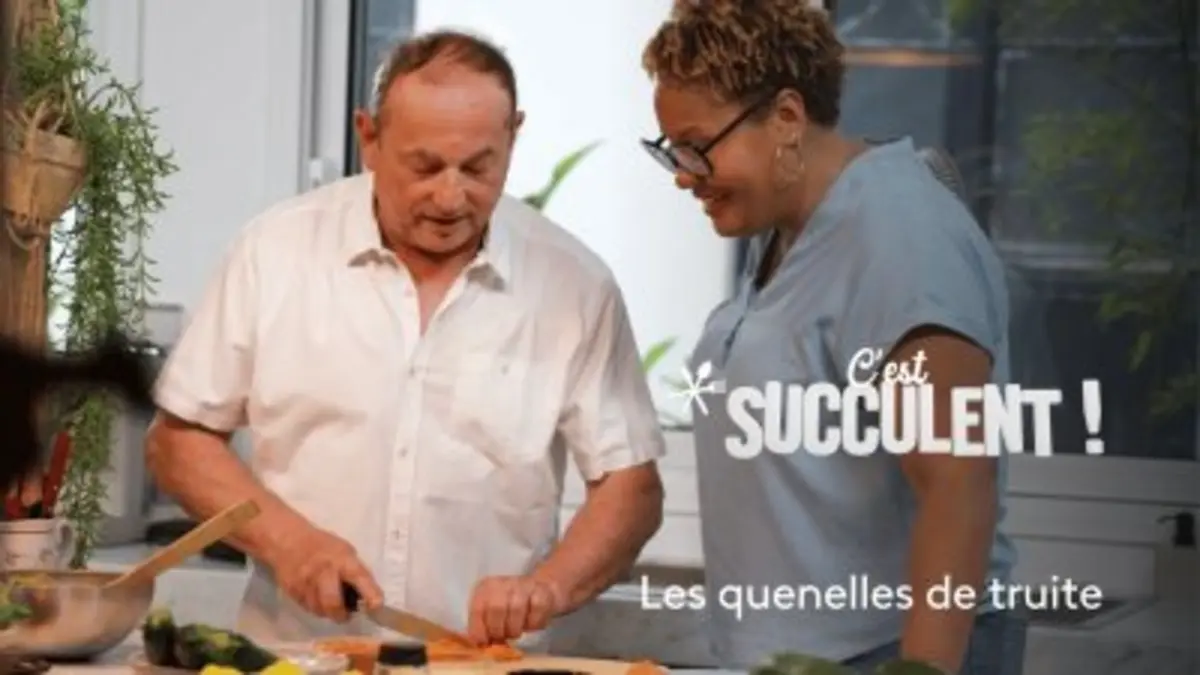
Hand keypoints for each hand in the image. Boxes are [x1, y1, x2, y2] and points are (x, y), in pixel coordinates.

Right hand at [265, 524, 382, 621]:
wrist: (289, 541)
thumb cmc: (323, 546)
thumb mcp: (345, 551)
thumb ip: (356, 571)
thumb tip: (368, 595)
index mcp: (342, 559)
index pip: (359, 577)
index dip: (370, 593)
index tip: (376, 607)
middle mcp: (324, 571)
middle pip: (333, 602)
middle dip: (342, 614)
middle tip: (346, 615)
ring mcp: (305, 582)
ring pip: (319, 610)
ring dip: (328, 612)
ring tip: (331, 604)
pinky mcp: (292, 591)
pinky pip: (307, 607)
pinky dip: (316, 607)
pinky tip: (317, 598)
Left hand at [467, 574, 564, 644]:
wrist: (542, 590)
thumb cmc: (512, 607)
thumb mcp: (493, 614)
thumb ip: (484, 627)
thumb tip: (479, 644)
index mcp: (486, 587)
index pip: (478, 609)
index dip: (480, 629)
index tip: (484, 643)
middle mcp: (503, 583)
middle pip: (496, 608)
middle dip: (498, 630)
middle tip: (502, 639)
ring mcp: (524, 585)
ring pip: (516, 608)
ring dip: (515, 628)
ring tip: (515, 633)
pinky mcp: (542, 591)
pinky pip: (537, 609)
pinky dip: (533, 623)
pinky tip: (531, 625)